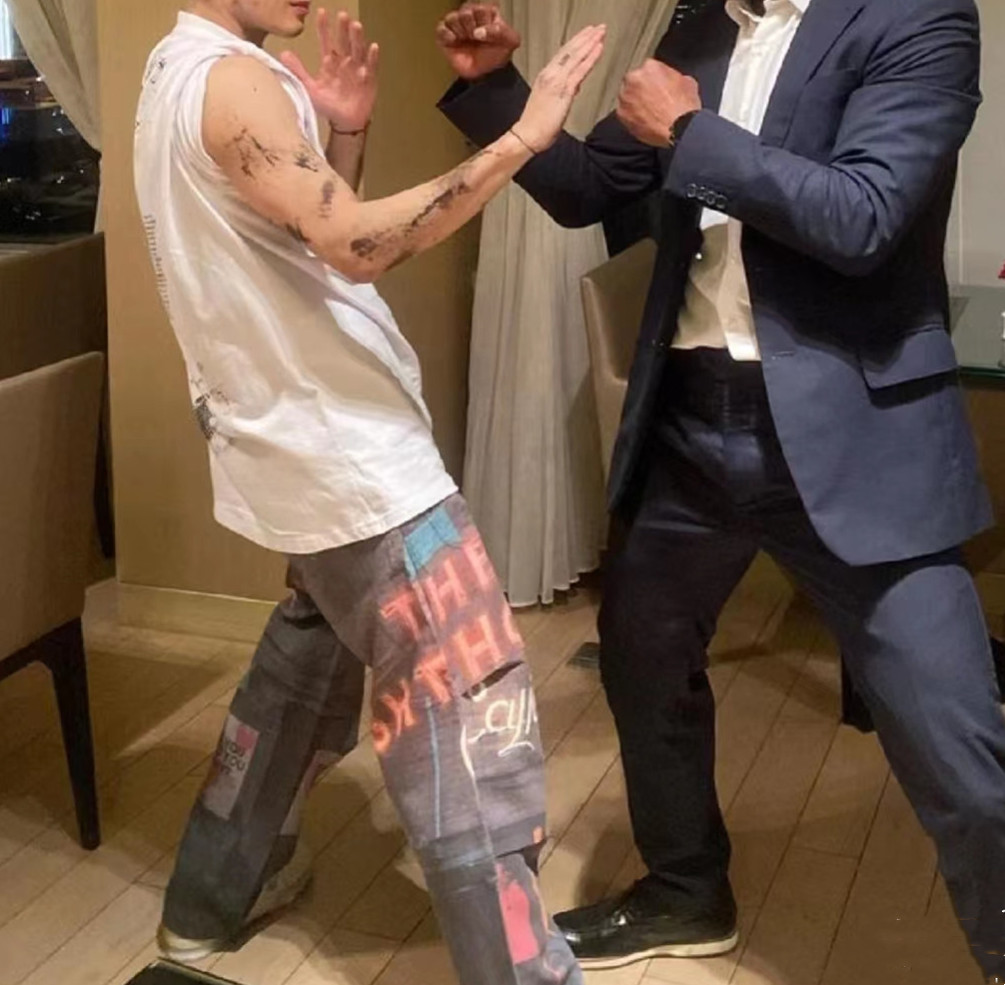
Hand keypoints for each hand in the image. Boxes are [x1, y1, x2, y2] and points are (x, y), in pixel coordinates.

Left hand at [280, 8, 378, 131]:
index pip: (326, 42)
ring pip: (357, 51)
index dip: (324, 28)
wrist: (344, 123)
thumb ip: (298, 71)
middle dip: (343, 29)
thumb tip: (283, 53)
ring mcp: (357, 70)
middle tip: (342, 15)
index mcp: (330, 63)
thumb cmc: (328, 106)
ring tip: (356, 25)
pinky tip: (373, 47)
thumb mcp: (309, 88)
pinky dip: (372, 58)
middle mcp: (344, 63)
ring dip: (357, 38)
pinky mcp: (369, 81)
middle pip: (344, 43)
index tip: (321, 12)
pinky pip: (371, 67)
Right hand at [436, 2, 521, 80]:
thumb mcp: (510, 42)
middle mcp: (471, 15)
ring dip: (460, 31)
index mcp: (487, 12)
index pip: (481, 7)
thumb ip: (502, 31)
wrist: (486, 74)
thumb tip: (479, 32)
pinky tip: (454, 41)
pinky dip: (446, 34)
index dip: (483, 21)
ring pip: (452, 18)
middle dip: (471, 27)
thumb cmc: (497, 55)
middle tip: (475, 38)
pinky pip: (440, 28)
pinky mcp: (445, 36)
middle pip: (465, 12)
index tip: (486, 33)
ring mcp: (457, 25)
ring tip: (466, 39)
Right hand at [513, 25, 606, 152]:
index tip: (587, 34)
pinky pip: (580, 70)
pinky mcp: (564, 90)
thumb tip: (574, 86)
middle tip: (599, 28)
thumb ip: (562, 91)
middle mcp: (550, 74)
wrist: (527, 135)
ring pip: (576, 56)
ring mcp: (557, 80)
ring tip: (601, 33)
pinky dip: (590, 58)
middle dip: (585, 37)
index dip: (576, 42)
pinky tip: (599, 49)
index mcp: (545, 75)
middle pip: (570, 50)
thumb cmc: (536, 124)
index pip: (563, 54)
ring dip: (590, 43)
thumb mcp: (549, 102)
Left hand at [617, 59, 700, 146]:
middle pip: (633, 82)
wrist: (678, 127)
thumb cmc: (684, 107)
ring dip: (634, 103)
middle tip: (651, 101)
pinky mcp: (621, 114)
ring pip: (626, 97)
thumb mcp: (687, 82)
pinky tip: (642, 121)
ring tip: (647, 113)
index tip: (656, 88)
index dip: (653, 80)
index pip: (648, 70)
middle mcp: (634, 78)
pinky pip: (624, 113)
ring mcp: (625, 96)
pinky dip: (630, 117)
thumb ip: (674, 77)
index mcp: (650, 67)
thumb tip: (673, 82)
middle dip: (640, 90)